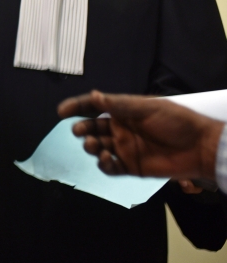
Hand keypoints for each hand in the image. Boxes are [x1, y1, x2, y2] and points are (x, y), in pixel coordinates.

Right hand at [57, 90, 223, 181]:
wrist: (201, 148)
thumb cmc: (177, 122)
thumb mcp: (147, 108)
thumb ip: (119, 104)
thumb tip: (93, 96)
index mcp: (123, 112)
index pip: (94, 107)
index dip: (77, 107)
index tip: (62, 112)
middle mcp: (120, 129)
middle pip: (92, 127)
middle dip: (81, 128)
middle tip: (79, 131)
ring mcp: (125, 148)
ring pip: (97, 147)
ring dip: (90, 146)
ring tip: (92, 145)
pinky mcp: (131, 167)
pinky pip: (110, 167)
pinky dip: (103, 164)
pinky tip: (105, 160)